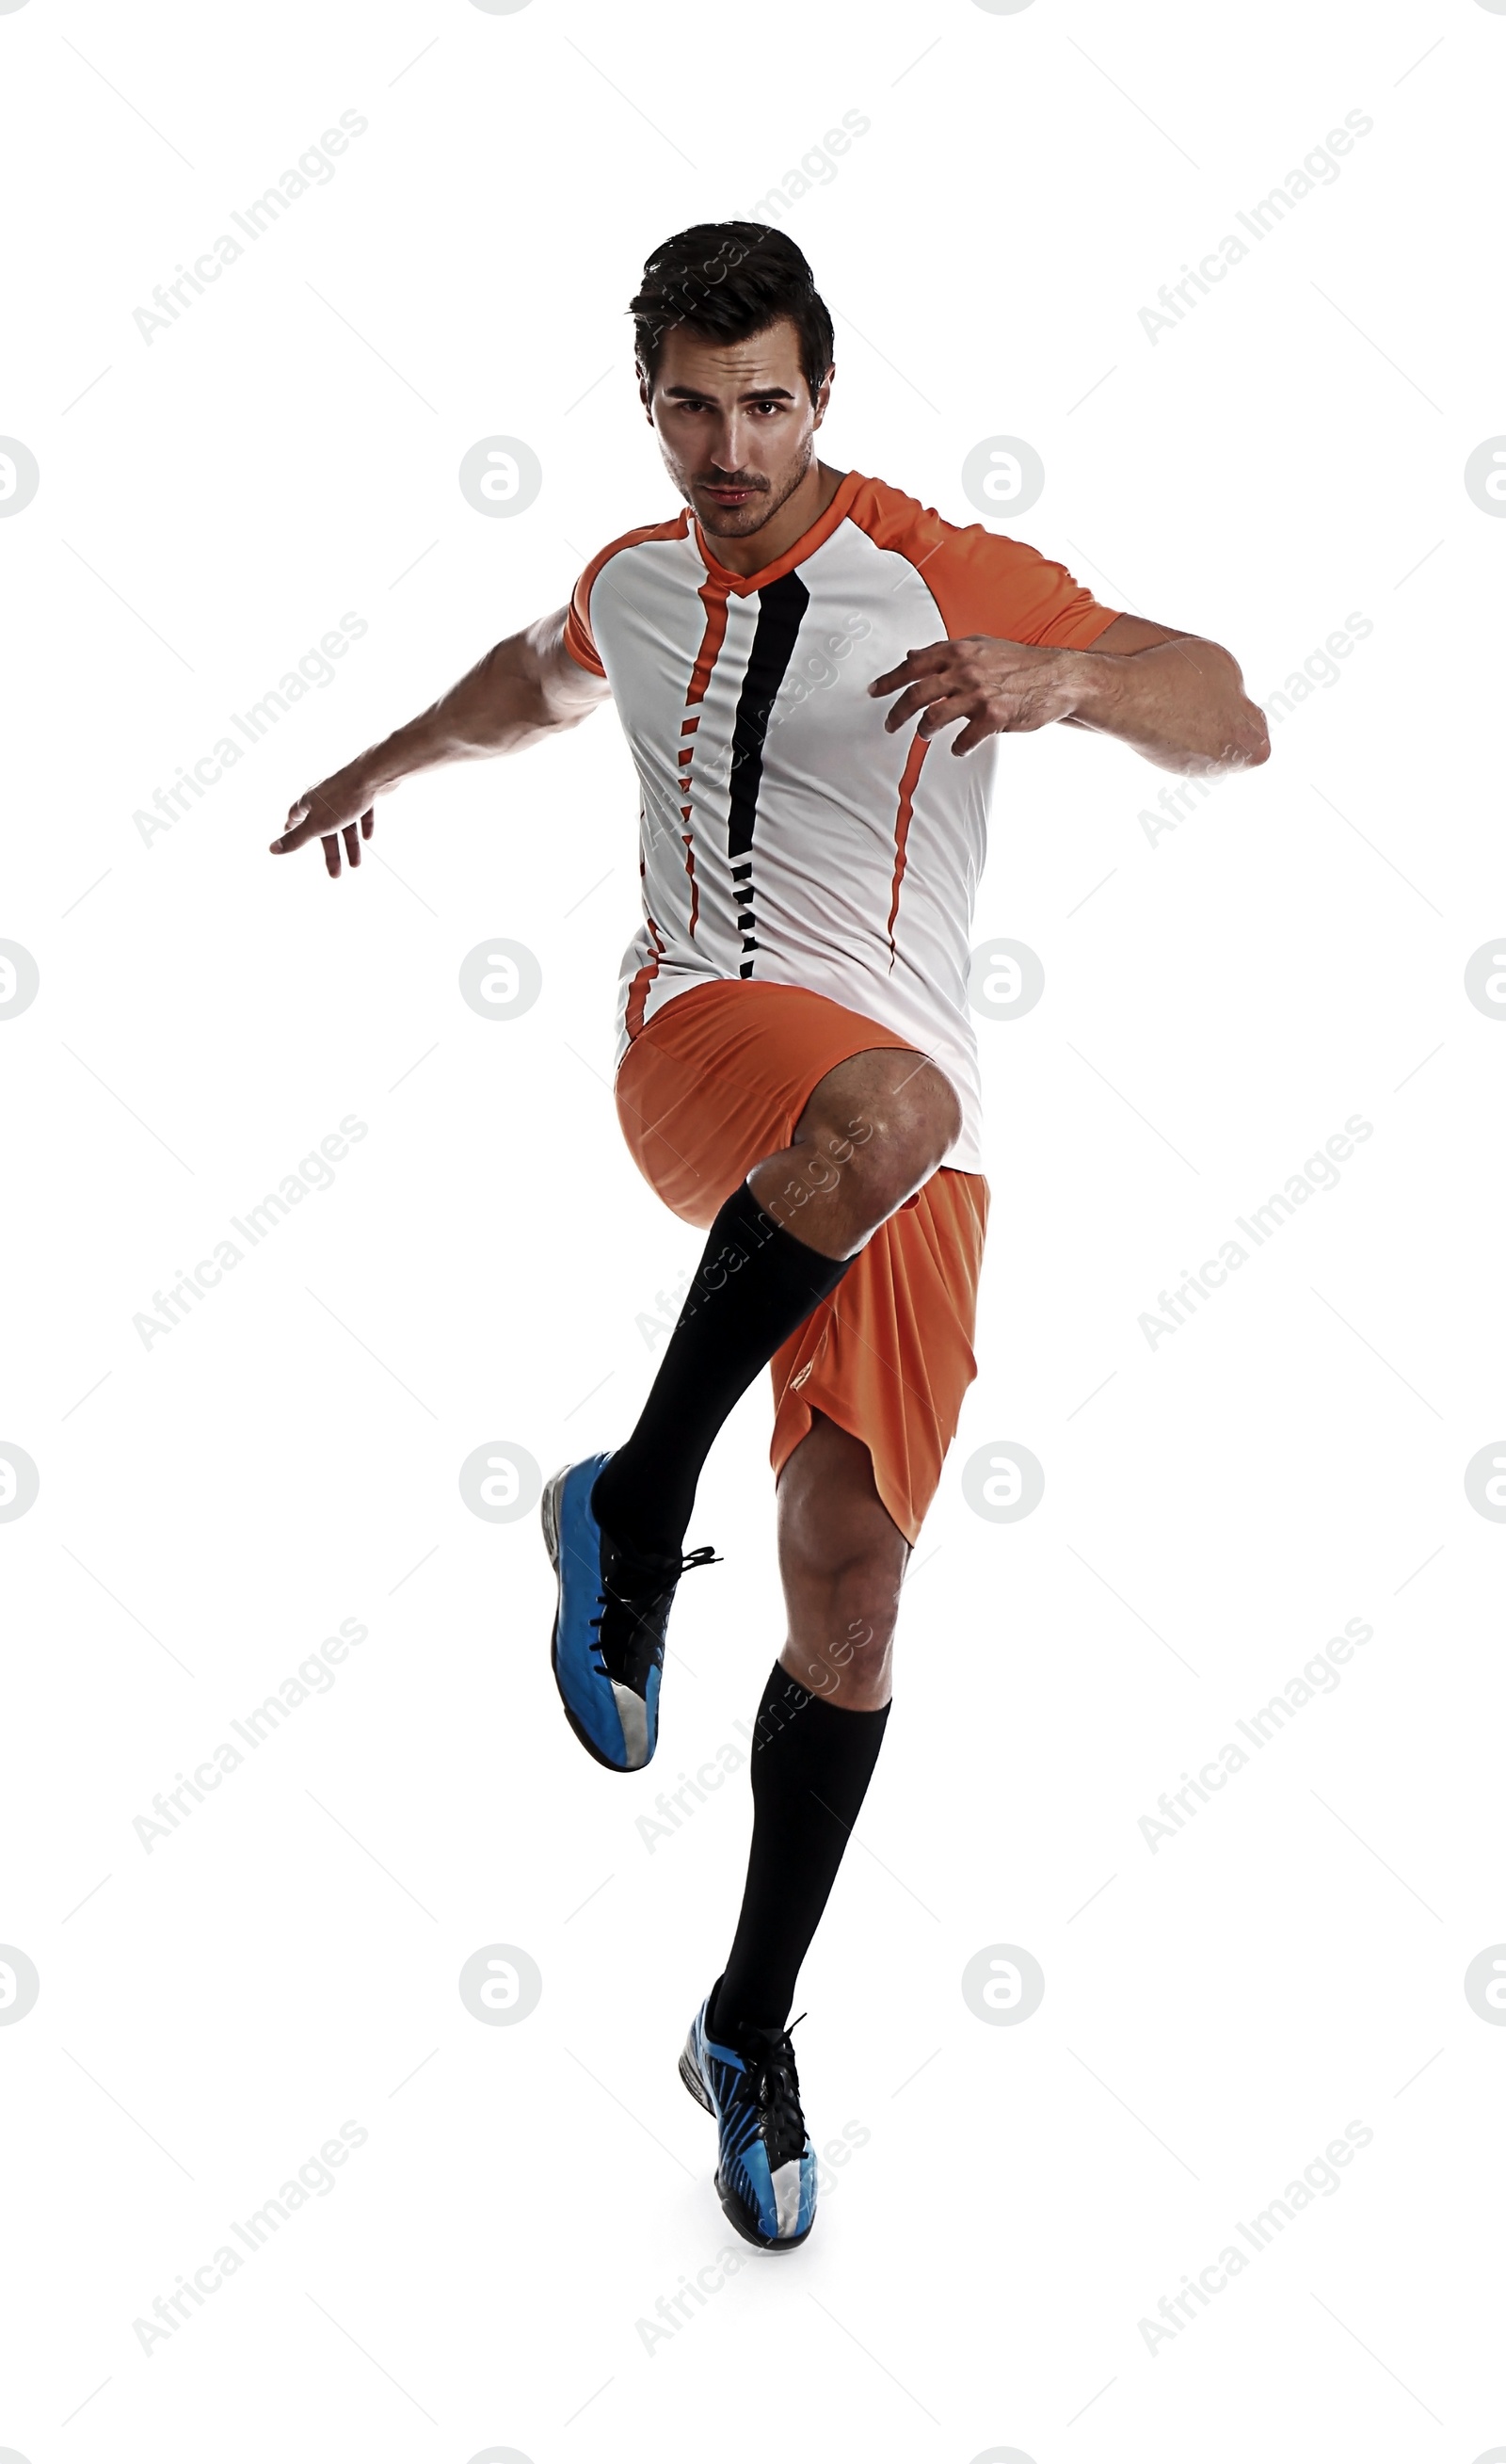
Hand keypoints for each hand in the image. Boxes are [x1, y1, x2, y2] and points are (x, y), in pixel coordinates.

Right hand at [269, 764, 378, 877]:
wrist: (373, 775)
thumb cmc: (342, 799)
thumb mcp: (316, 825)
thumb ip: (296, 839)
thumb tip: (271, 849)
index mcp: (310, 802)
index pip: (295, 816)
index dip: (292, 828)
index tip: (288, 834)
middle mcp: (325, 796)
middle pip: (325, 828)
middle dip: (331, 852)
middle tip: (335, 874)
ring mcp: (344, 793)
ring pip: (345, 823)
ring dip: (350, 844)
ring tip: (356, 865)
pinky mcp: (363, 791)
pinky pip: (361, 811)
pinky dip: (363, 825)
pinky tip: (368, 837)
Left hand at [869, 634, 1080, 753]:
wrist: (1058, 677)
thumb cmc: (1020, 663)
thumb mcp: (980, 647)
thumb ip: (945, 652)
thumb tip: (912, 656)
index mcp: (959, 652)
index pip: (913, 665)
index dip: (889, 680)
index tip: (875, 691)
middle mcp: (965, 671)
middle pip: (916, 694)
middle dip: (897, 713)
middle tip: (890, 724)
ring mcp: (979, 694)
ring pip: (934, 717)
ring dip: (924, 730)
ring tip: (924, 735)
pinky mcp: (994, 717)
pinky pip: (964, 739)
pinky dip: (958, 746)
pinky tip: (958, 747)